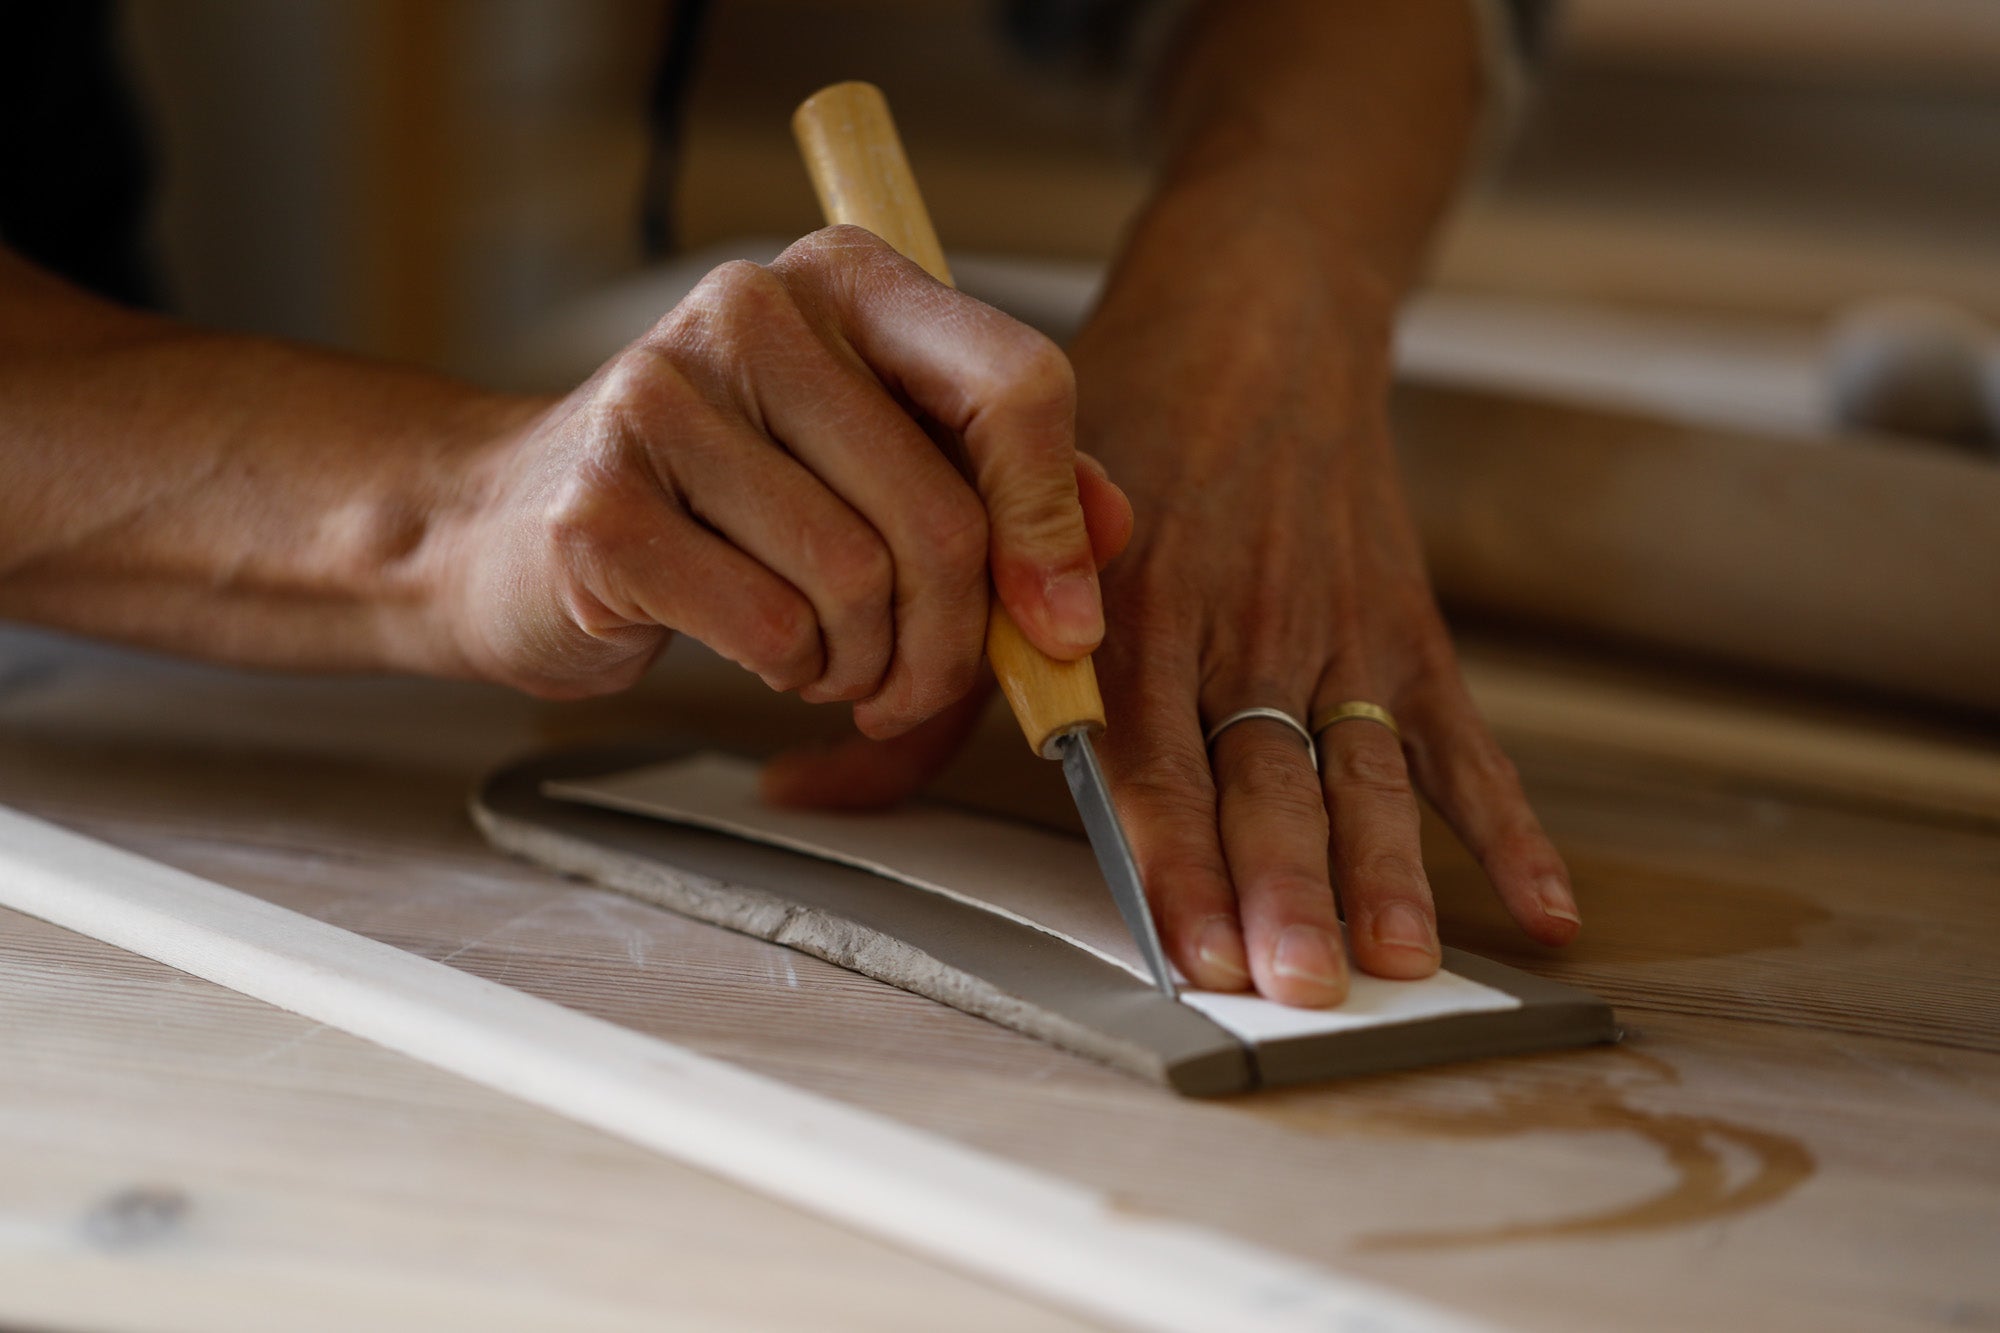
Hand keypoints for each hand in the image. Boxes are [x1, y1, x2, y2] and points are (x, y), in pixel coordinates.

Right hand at [442, 225, 1129, 734]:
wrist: (512, 529)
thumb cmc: (725, 504)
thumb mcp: (879, 468)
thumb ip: (1007, 486)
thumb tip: (1113, 531)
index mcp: (849, 279)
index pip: (1015, 384)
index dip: (1051, 524)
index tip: (1057, 624)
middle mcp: (757, 310)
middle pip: (941, 517)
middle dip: (951, 643)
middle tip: (917, 686)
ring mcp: (664, 398)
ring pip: (858, 584)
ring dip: (863, 665)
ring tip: (826, 657)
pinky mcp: (602, 504)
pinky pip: (771, 628)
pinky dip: (788, 672)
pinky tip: (762, 650)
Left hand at [765, 219, 1578, 1005]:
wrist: (1255, 315)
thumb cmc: (1110, 429)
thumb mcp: (1002, 523)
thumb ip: (926, 683)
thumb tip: (804, 788)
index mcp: (1136, 601)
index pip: (1152, 750)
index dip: (1174, 851)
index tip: (1191, 944)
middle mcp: (1242, 620)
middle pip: (1266, 775)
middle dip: (1286, 883)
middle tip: (1299, 983)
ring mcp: (1334, 624)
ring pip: (1365, 766)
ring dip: (1387, 869)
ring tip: (1402, 964)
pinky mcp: (1402, 622)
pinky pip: (1461, 735)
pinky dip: (1508, 822)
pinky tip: (1541, 909)